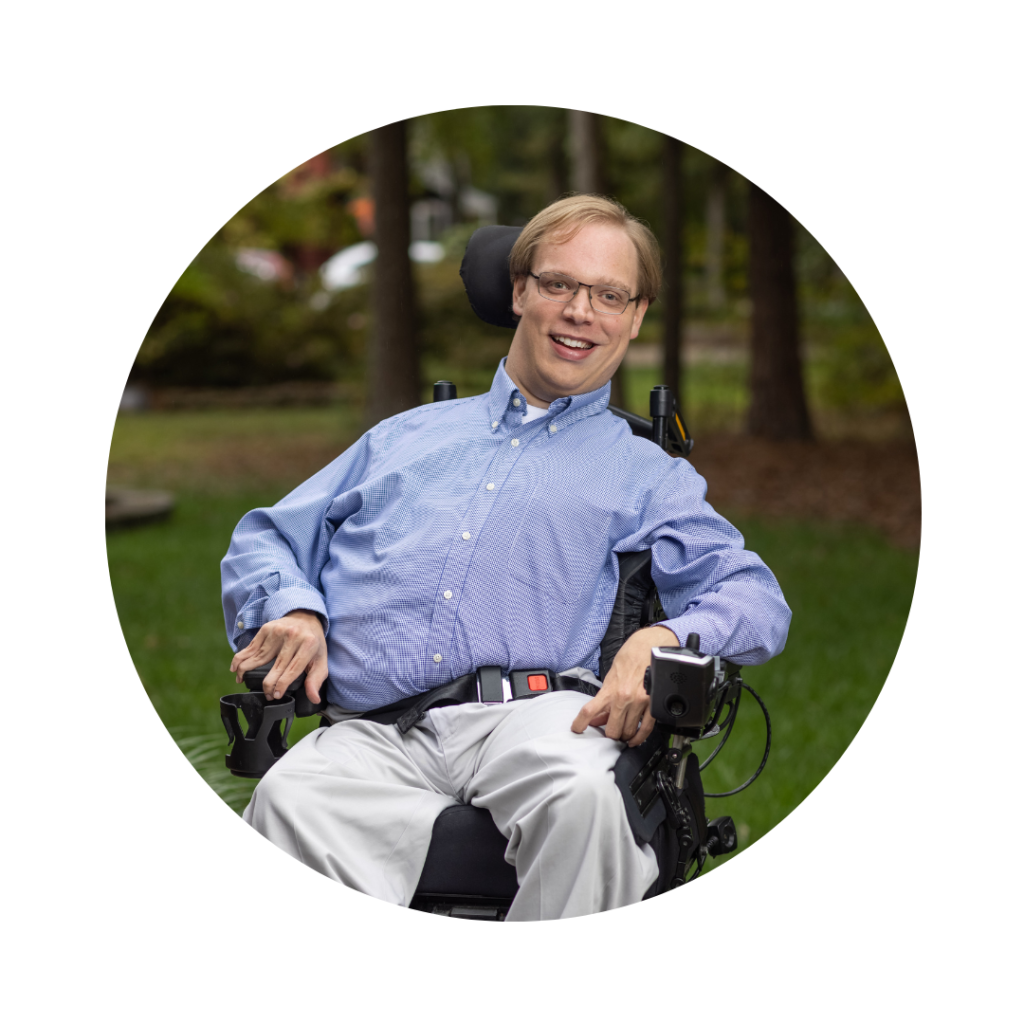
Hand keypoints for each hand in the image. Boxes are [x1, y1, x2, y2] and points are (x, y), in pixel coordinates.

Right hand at [229, 610, 327, 703]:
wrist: (305, 617)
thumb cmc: (312, 643)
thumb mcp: (320, 660)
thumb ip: (316, 680)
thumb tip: (314, 699)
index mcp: (308, 645)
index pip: (292, 669)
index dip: (281, 685)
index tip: (275, 696)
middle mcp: (293, 636)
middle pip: (276, 666)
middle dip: (268, 684)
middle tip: (266, 695)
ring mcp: (278, 631)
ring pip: (259, 656)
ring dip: (247, 671)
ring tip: (242, 681)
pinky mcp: (267, 629)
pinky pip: (251, 647)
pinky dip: (241, 658)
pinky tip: (236, 669)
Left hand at [571, 625, 678, 746]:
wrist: (650, 646)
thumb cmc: (630, 657)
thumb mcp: (611, 676)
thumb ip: (604, 698)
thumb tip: (598, 717)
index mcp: (610, 690)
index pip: (590, 711)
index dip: (580, 723)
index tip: (577, 729)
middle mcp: (624, 698)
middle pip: (612, 730)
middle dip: (609, 734)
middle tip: (609, 732)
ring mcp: (639, 703)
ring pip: (628, 732)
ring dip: (624, 736)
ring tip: (622, 733)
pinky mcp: (653, 705)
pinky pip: (645, 729)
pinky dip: (639, 738)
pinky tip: (634, 739)